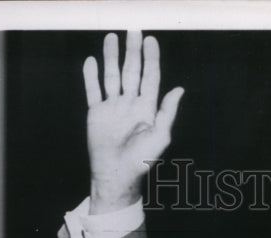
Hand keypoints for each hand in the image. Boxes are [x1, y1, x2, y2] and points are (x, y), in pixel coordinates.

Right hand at [83, 31, 183, 213]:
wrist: (116, 174)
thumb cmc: (141, 160)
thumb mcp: (160, 136)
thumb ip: (168, 112)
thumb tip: (179, 89)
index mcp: (147, 108)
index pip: (150, 77)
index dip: (151, 59)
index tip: (150, 40)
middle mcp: (130, 104)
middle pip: (131, 71)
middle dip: (132, 51)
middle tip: (133, 30)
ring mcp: (113, 108)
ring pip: (112, 76)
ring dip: (111, 57)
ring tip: (111, 38)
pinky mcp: (97, 113)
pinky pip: (93, 91)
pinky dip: (91, 76)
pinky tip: (91, 61)